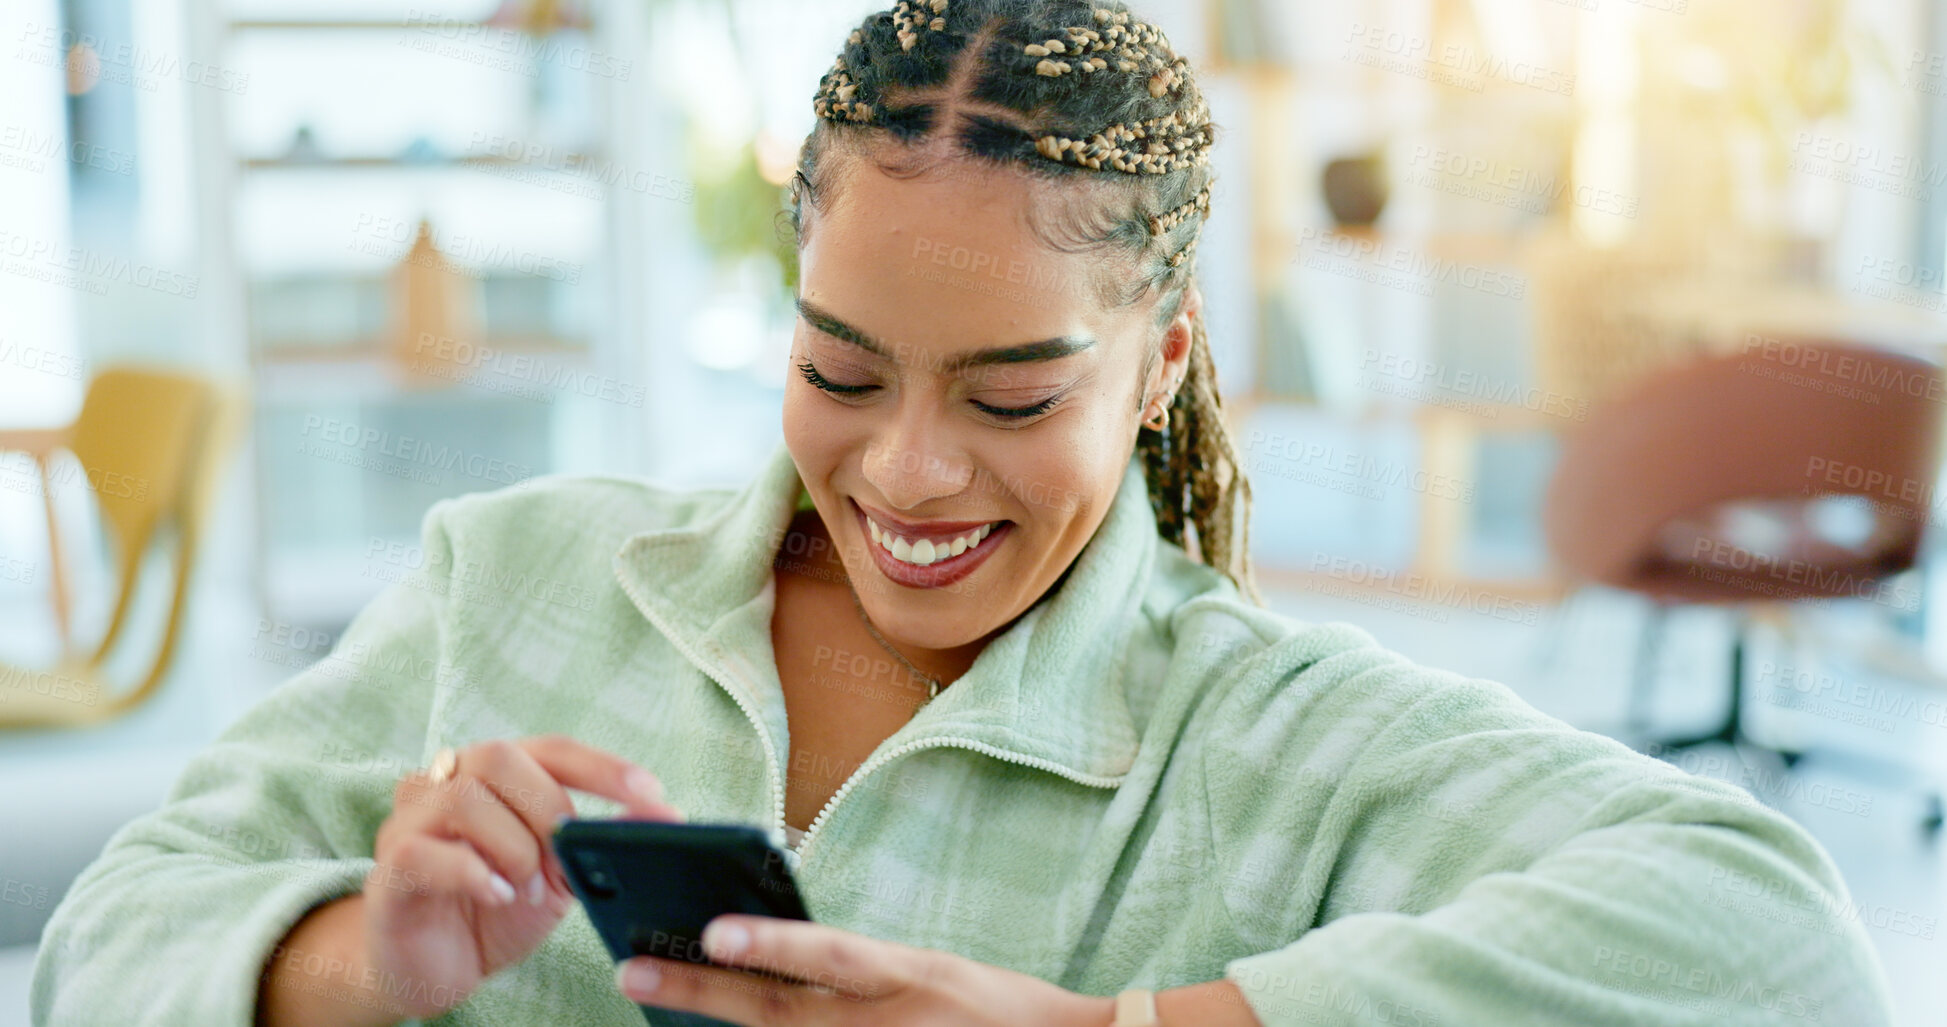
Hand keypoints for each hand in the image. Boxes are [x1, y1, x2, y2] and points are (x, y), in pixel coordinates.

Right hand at [364, 734, 683, 1019]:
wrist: (434, 968)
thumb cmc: (496, 909)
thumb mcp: (558, 877)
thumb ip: (592, 843)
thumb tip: (657, 818)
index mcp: (493, 774)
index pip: (552, 749)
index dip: (603, 767)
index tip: (652, 794)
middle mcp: (444, 782)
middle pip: (500, 757)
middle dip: (547, 809)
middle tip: (560, 862)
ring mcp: (410, 822)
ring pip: (464, 799)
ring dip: (513, 848)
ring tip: (525, 890)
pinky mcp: (389, 868)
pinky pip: (424, 852)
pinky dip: (473, 873)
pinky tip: (497, 896)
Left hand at [614, 915, 1112, 1026]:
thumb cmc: (988, 1009)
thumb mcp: (925, 970)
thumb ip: (854, 968)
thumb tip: (767, 959)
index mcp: (906, 974)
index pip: (829, 954)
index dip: (772, 944)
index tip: (711, 929)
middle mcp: (886, 1021)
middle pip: (779, 1013)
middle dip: (701, 989)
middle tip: (631, 969)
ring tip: (655, 1002)